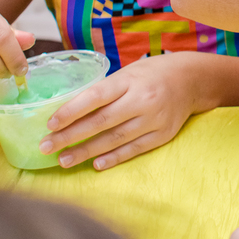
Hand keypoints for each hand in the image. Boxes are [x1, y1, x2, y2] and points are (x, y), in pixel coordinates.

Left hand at [40, 52, 203, 169]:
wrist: (192, 80)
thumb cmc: (152, 74)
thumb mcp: (128, 73)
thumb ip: (104, 91)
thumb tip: (69, 112)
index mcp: (131, 80)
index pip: (96, 96)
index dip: (71, 111)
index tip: (50, 124)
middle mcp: (143, 99)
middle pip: (102, 121)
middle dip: (71, 136)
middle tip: (46, 147)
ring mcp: (155, 119)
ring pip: (115, 139)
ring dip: (86, 151)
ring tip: (64, 160)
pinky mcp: (163, 134)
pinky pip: (134, 149)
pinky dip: (113, 158)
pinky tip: (95, 164)